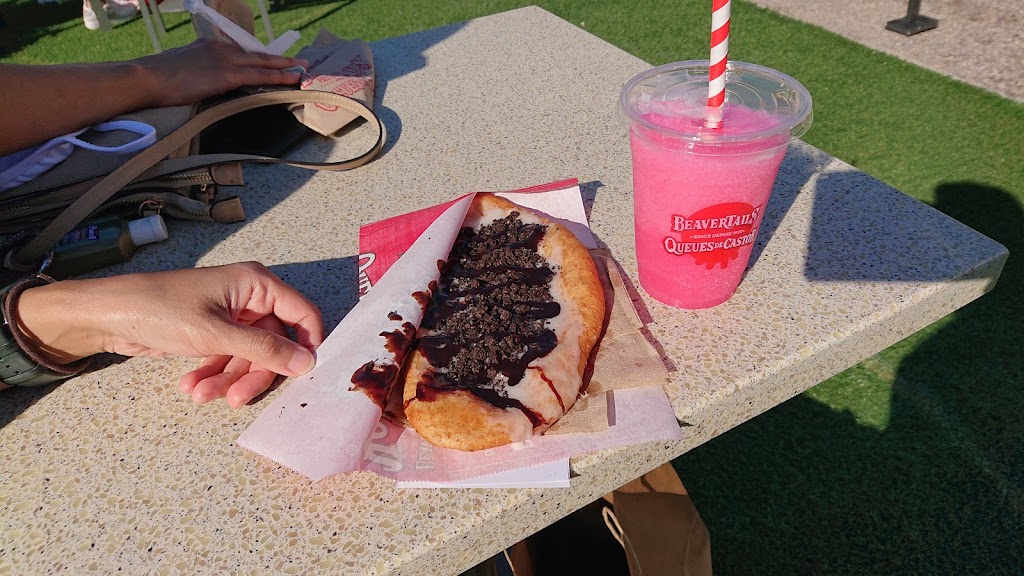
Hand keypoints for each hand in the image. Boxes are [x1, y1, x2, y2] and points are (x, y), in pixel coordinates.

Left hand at [16, 262, 324, 407]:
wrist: (107, 316)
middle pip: (274, 344)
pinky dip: (213, 375)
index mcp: (257, 284)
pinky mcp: (213, 333)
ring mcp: (231, 317)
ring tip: (200, 395)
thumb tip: (307, 363)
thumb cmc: (159, 310)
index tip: (302, 375)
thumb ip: (265, 350)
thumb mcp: (216, 334)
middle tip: (237, 399)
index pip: (302, 315)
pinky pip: (228, 359)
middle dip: (253, 373)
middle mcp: (250, 298)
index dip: (307, 345)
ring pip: (249, 357)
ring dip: (228, 380)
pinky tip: (191, 387)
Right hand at [136, 38, 307, 107]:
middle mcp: (221, 49)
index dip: (262, 58)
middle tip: (300, 62)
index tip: (276, 60)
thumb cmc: (158, 79)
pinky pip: (259, 77)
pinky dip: (278, 78)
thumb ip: (200, 72)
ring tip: (303, 71)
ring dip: (285, 68)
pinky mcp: (226, 74)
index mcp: (210, 46)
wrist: (146, 78)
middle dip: (281, 60)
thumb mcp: (183, 68)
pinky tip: (291, 80)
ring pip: (263, 64)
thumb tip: (207, 83)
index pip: (243, 52)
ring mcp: (225, 60)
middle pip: (258, 55)